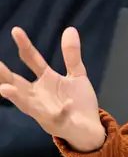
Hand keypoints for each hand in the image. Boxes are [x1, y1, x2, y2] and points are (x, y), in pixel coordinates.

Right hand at [0, 27, 105, 152]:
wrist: (91, 128)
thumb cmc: (79, 102)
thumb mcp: (77, 74)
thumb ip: (71, 55)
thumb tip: (70, 29)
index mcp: (45, 81)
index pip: (31, 60)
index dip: (25, 45)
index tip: (16, 30)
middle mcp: (39, 95)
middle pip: (18, 83)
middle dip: (4, 75)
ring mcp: (46, 110)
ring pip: (26, 104)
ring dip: (16, 97)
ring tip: (5, 89)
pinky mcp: (58, 123)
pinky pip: (58, 116)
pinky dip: (62, 110)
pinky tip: (67, 104)